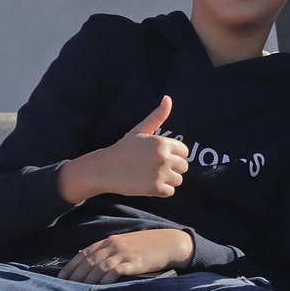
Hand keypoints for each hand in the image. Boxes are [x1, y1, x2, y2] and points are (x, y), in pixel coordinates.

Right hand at [56, 96, 189, 202]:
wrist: (105, 169)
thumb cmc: (123, 149)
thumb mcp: (140, 130)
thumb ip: (157, 117)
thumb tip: (168, 98)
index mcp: (162, 143)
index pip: (184, 152)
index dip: (174, 155)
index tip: (159, 157)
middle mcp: (164, 157)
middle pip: (184, 167)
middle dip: (172, 169)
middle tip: (154, 168)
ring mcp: (160, 173)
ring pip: (178, 180)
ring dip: (167, 181)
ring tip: (151, 176)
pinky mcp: (155, 188)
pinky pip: (170, 192)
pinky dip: (161, 191)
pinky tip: (148, 185)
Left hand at [59, 229, 193, 283]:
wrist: (167, 243)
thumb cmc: (145, 247)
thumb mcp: (124, 245)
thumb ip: (108, 251)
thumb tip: (89, 262)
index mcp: (109, 241)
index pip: (84, 253)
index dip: (71, 266)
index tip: (61, 277)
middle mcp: (113, 246)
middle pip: (89, 262)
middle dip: (75, 275)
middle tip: (65, 288)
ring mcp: (123, 254)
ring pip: (99, 268)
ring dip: (87, 280)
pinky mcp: (133, 263)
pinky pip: (114, 272)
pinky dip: (105, 280)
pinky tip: (99, 288)